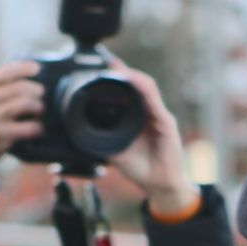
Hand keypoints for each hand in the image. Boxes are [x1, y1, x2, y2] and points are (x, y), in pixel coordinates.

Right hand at [0, 62, 44, 188]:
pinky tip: (38, 127)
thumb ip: (0, 85)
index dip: (22, 68)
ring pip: (24, 104)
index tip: (37, 68)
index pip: (2, 73)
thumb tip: (30, 69)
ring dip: (38, 106)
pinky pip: (27, 127)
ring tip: (40, 110)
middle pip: (18, 87)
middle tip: (42, 94)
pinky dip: (37, 126)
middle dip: (35, 89)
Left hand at [103, 60, 196, 216]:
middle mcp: (150, 113)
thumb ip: (102, 141)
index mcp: (138, 118)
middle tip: (106, 59)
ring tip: (117, 66)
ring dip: (131, 75)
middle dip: (122, 71)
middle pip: (137, 85)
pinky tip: (133, 80)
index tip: (99, 67)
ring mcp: (159, 116)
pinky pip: (154, 101)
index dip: (115, 78)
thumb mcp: (115, 152)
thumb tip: (80, 135)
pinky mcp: (166, 124)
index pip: (128, 92)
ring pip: (146, 88)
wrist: (160, 186)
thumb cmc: (141, 169)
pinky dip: (143, 89)